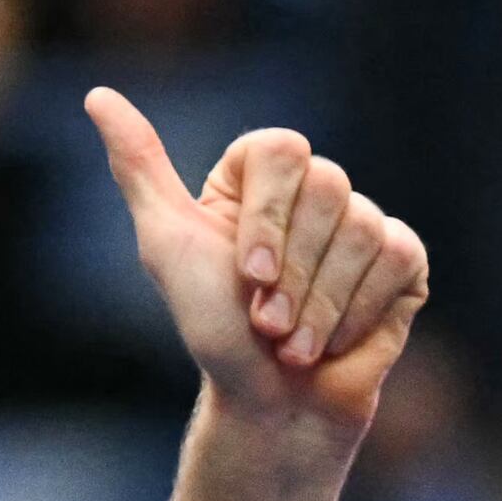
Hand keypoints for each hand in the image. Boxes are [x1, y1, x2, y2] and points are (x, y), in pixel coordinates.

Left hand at [85, 88, 430, 444]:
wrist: (268, 404)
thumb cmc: (214, 327)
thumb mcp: (167, 245)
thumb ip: (139, 168)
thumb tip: (97, 96)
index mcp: (261, 176)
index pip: (282, 150)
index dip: (267, 218)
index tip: (245, 275)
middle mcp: (315, 191)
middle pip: (329, 189)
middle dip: (290, 274)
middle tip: (265, 320)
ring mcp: (364, 222)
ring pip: (363, 231)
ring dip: (318, 307)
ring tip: (291, 342)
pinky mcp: (403, 259)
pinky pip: (396, 258)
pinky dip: (355, 313)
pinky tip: (333, 341)